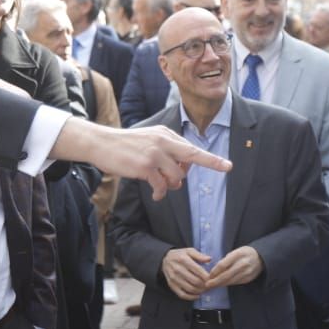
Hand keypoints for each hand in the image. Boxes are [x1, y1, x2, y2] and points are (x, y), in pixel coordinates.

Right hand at [53, 120, 229, 200]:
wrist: (100, 143)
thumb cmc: (124, 145)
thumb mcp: (148, 140)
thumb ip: (166, 150)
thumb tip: (182, 170)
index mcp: (165, 134)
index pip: (192, 148)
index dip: (211, 159)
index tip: (227, 166)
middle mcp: (163, 141)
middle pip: (191, 158)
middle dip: (204, 166)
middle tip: (215, 170)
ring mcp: (154, 154)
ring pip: (176, 177)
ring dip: (171, 186)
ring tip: (161, 187)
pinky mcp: (145, 166)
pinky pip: (161, 186)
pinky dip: (160, 193)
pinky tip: (156, 194)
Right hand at [161, 247, 211, 300]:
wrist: (165, 259)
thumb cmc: (180, 255)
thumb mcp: (189, 251)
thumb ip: (199, 255)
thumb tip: (209, 259)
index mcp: (183, 260)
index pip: (198, 270)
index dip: (207, 276)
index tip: (212, 278)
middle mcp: (178, 270)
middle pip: (195, 281)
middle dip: (205, 285)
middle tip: (210, 285)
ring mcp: (174, 279)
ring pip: (190, 289)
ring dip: (200, 291)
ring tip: (205, 289)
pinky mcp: (172, 285)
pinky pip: (182, 295)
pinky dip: (191, 297)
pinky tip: (197, 295)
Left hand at [204, 246, 262, 288]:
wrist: (261, 258)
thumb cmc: (244, 253)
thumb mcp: (235, 252)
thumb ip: (226, 260)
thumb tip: (214, 270)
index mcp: (238, 254)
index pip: (223, 264)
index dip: (215, 271)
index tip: (208, 275)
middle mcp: (243, 264)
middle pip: (226, 275)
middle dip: (216, 281)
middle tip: (207, 285)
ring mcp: (247, 272)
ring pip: (231, 281)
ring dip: (220, 284)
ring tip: (212, 286)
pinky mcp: (248, 279)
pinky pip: (236, 283)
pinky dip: (228, 284)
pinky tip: (222, 285)